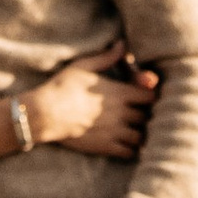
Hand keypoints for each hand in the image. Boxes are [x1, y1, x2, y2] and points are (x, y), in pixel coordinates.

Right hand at [28, 42, 156, 159]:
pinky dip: (130, 149)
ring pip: (141, 137)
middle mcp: (121, 113)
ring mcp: (114, 131)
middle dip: (144, 115)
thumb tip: (122, 44)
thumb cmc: (62, 87)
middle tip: (138, 114)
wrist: (46, 114)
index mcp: (119, 92)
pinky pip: (129, 152)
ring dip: (139, 134)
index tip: (143, 96)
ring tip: (132, 131)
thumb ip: (107, 57)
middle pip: (147, 117)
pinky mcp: (105, 146)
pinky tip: (123, 144)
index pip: (151, 96)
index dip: (150, 96)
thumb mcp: (84, 66)